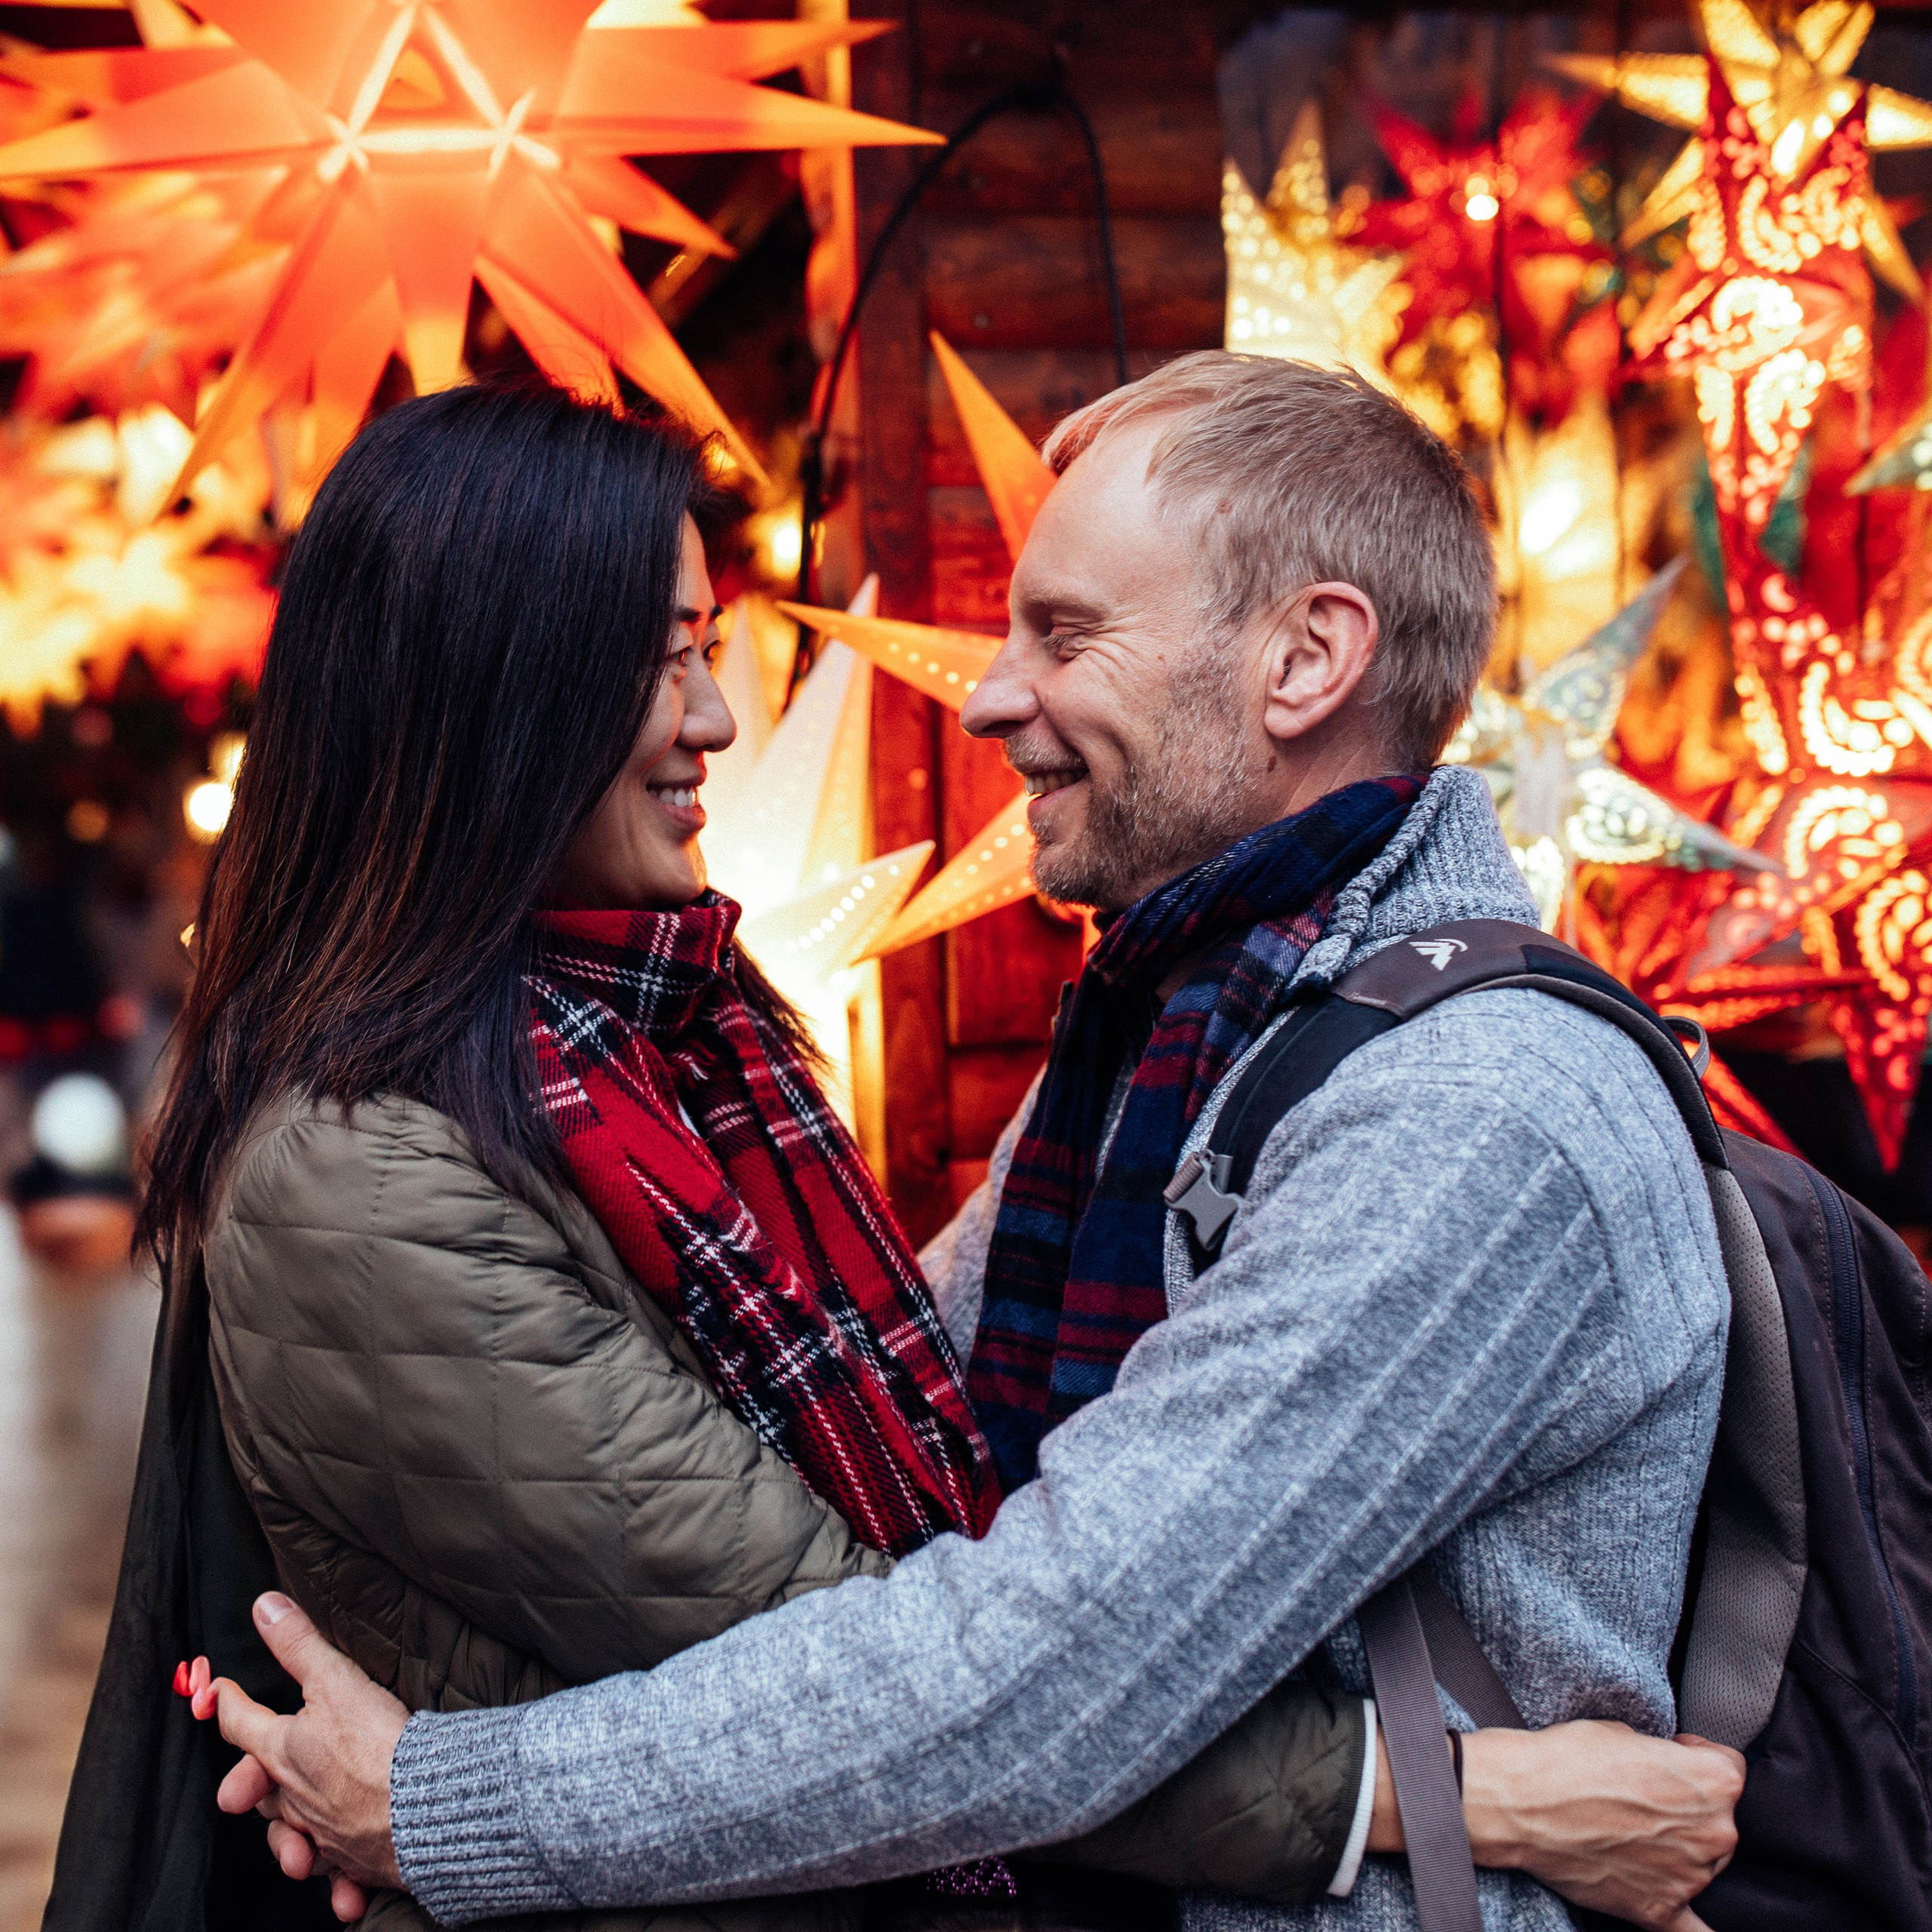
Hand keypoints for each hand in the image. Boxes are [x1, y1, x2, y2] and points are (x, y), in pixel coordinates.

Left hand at [207, 1592, 408, 1910]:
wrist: (424, 1806)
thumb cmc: (378, 1743)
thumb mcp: (336, 1680)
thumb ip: (299, 1644)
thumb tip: (263, 1606)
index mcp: (283, 1753)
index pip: (241, 1723)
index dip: (227, 1701)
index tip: (217, 1691)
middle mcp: (296, 1799)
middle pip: (260, 1791)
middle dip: (249, 1784)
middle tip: (241, 1781)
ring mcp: (323, 1835)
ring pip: (290, 1836)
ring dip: (286, 1837)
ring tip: (289, 1837)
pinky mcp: (355, 1860)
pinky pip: (336, 1872)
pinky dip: (336, 1878)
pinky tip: (341, 1880)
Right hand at [1461, 1721, 1742, 1929]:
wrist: (1520, 1799)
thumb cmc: (1568, 1758)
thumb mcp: (1625, 1734)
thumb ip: (1665, 1758)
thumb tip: (1666, 1772)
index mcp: (1714, 1782)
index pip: (1731, 1768)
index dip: (1697, 1757)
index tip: (1673, 1756)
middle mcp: (1715, 1833)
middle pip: (1720, 1821)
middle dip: (1689, 1808)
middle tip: (1642, 1796)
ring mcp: (1690, 1877)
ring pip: (1702, 1864)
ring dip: (1677, 1850)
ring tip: (1627, 1830)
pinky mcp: (1659, 1910)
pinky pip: (1696, 1931)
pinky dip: (1689, 1918)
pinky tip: (1684, 1911)